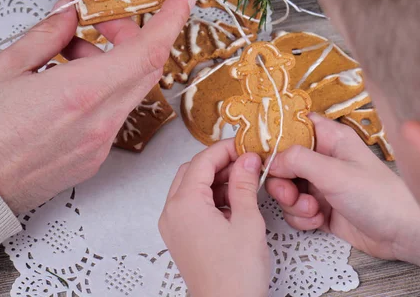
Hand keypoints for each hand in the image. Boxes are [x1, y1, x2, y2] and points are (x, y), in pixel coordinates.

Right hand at [0, 0, 195, 213]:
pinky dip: (104, 88)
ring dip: (113, 62)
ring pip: (128, 89)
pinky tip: (70, 82)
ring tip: (71, 53)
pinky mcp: (94, 158)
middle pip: (145, 69)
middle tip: (107, 20)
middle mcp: (100, 121)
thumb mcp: (6, 67)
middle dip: (135, 36)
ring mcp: (100, 143)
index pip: (147, 52)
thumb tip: (70, 16)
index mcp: (81, 92)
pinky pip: (114, 112)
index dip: (171, 21)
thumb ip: (47, 35)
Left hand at [159, 140, 269, 296]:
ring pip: (189, 187)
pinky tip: (232, 202)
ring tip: (243, 183)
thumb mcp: (248, 222)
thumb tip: (246, 159)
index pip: (202, 161)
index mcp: (185, 204)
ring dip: (213, 180)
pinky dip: (208, 197)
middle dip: (218, 163)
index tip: (245, 144)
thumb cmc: (236, 275)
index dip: (225, 149)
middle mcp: (171, 212)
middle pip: (191, 171)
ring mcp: (172, 225)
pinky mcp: (178, 236)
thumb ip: (245, 184)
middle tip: (245, 162)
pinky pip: (189, 205)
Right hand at [266, 113, 419, 282]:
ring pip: (286, 188)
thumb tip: (269, 159)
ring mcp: (320, 184)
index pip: (293, 126)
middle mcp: (323, 158)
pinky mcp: (320, 208)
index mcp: (330, 138)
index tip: (262, 153)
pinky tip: (319, 221)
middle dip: (281, 181)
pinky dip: (301, 217)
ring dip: (292, 203)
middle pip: (282, 162)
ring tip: (312, 210)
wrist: (403, 234)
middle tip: (290, 193)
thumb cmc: (378, 196)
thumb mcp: (333, 172)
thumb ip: (296, 160)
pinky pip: (295, 209)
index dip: (274, 137)